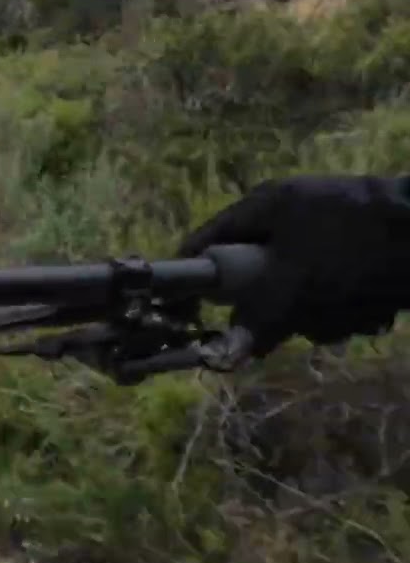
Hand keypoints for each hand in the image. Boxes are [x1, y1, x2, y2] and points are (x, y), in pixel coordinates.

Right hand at [178, 175, 409, 354]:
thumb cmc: (354, 254)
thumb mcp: (294, 288)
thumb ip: (252, 321)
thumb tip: (217, 357)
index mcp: (265, 205)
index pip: (207, 241)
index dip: (194, 279)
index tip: (192, 318)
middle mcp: (292, 213)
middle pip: (255, 272)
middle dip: (275, 309)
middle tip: (286, 331)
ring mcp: (330, 230)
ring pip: (300, 286)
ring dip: (321, 314)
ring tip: (348, 318)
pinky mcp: (363, 249)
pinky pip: (336, 286)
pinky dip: (351, 306)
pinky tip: (372, 313)